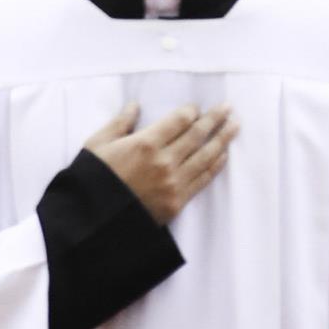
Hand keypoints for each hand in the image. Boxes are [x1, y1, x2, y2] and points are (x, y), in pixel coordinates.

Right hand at [86, 102, 236, 223]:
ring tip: (235, 126)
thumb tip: (134, 106)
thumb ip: (119, 123)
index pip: (179, 121)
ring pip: (206, 156)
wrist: (94, 222)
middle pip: (197, 135)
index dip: (191, 112)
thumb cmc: (93, 181)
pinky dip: (216, 165)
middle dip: (215, 119)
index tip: (196, 108)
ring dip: (222, 139)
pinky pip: (203, 179)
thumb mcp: (97, 145)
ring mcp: (174, 183)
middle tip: (228, 107)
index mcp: (145, 143)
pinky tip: (223, 155)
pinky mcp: (177, 202)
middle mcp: (164, 161)